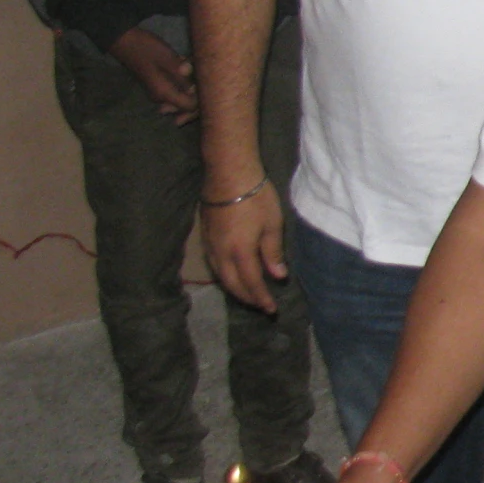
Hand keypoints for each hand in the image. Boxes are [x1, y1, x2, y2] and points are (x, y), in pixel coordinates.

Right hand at [110, 28, 198, 121]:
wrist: (123, 39)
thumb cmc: (146, 49)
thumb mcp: (169, 61)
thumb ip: (185, 79)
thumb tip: (199, 92)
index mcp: (164, 95)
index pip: (191, 108)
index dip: (202, 98)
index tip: (208, 82)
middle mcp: (162, 98)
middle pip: (187, 103)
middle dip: (196, 89)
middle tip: (199, 71)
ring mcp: (160, 91)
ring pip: (182, 93)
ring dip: (190, 80)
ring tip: (189, 62)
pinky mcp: (160, 83)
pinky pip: (176, 85)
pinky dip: (183, 76)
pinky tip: (184, 61)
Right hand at [203, 183, 288, 313]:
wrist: (228, 173)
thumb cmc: (255, 197)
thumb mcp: (272, 225)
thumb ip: (272, 253)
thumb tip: (278, 276)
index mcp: (240, 252)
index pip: (251, 283)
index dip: (261, 298)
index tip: (271, 309)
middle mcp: (221, 253)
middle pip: (232, 284)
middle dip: (247, 297)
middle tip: (260, 306)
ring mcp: (210, 244)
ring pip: (220, 275)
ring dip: (234, 288)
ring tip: (248, 295)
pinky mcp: (205, 235)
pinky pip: (213, 264)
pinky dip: (224, 275)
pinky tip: (231, 275)